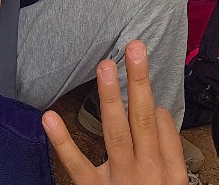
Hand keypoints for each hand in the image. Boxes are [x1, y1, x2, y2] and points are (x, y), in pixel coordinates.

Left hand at [43, 40, 188, 184]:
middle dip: (139, 81)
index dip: (152, 102)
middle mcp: (147, 172)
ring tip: (105, 66)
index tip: (144, 88)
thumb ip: (168, 151)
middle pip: (143, 118)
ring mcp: (120, 181)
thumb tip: (156, 113)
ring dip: (111, 98)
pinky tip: (49, 117)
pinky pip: (77, 166)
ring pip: (117, 132)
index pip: (162, 125)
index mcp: (170, 171)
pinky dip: (62, 142)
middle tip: (133, 47)